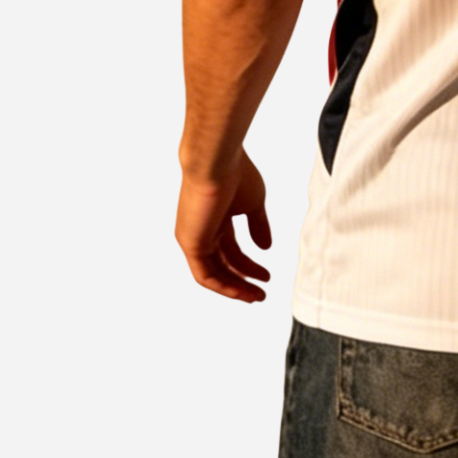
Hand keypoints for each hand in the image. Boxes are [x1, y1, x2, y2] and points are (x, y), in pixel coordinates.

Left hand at [175, 146, 272, 302]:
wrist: (217, 160)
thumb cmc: (236, 174)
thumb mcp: (253, 203)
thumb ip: (258, 226)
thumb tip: (266, 248)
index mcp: (217, 219)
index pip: (231, 250)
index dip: (249, 266)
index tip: (267, 276)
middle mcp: (202, 231)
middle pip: (223, 264)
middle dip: (243, 280)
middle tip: (262, 293)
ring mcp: (194, 238)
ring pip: (213, 273)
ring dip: (235, 287)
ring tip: (256, 297)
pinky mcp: (190, 243)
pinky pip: (204, 274)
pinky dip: (222, 286)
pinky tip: (241, 291)